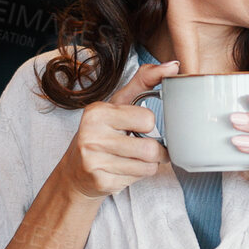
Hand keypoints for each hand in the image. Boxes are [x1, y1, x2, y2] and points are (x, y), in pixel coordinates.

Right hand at [55, 61, 176, 199]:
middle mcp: (91, 136)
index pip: (147, 119)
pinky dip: (137, 175)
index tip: (137, 126)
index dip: (147, 124)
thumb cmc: (102, 134)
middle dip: (155, 150)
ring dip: (149, 164)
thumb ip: (144, 82)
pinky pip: (139, 179)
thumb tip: (173, 66)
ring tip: (134, 158)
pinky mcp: (101, 182)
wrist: (75, 172)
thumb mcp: (117, 105)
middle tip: (144, 147)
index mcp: (97, 112)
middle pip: (150, 148)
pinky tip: (123, 170)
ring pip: (148, 166)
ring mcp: (94, 161)